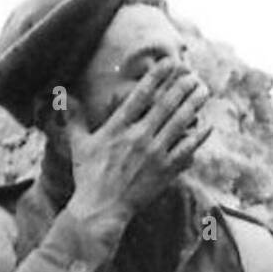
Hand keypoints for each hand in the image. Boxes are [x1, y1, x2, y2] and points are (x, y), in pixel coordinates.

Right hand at [63, 59, 213, 262]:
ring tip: (204, 91)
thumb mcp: (78, 144)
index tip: (169, 63)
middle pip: (165, 105)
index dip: (157, 76)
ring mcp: (154, 154)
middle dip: (181, 86)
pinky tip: (207, 126)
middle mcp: (138, 137)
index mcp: (118, 127)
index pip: (141, 95)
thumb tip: (65, 97)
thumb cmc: (88, 176)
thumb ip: (75, 118)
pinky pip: (186, 150)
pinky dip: (198, 137)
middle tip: (193, 73)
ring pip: (179, 123)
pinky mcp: (165, 171)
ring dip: (193, 105)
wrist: (101, 209)